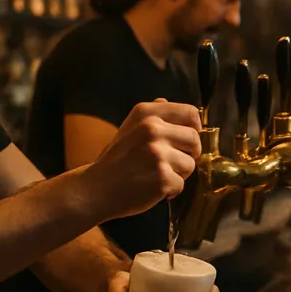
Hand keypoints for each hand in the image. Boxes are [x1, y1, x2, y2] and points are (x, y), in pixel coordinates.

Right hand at [84, 100, 201, 220]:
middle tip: (170, 163)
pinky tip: (152, 188)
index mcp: (146, 113)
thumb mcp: (129, 127)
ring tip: (156, 175)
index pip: (190, 113)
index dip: (194, 128)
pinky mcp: (161, 177)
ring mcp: (157, 153)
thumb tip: (167, 101)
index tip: (187, 140)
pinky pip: (181, 184)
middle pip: (194, 139)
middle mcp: (152, 129)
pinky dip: (170, 191)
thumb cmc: (117, 160)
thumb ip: (151, 115)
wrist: (95, 188)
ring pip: (190, 164)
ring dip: (178, 174)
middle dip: (188, 154)